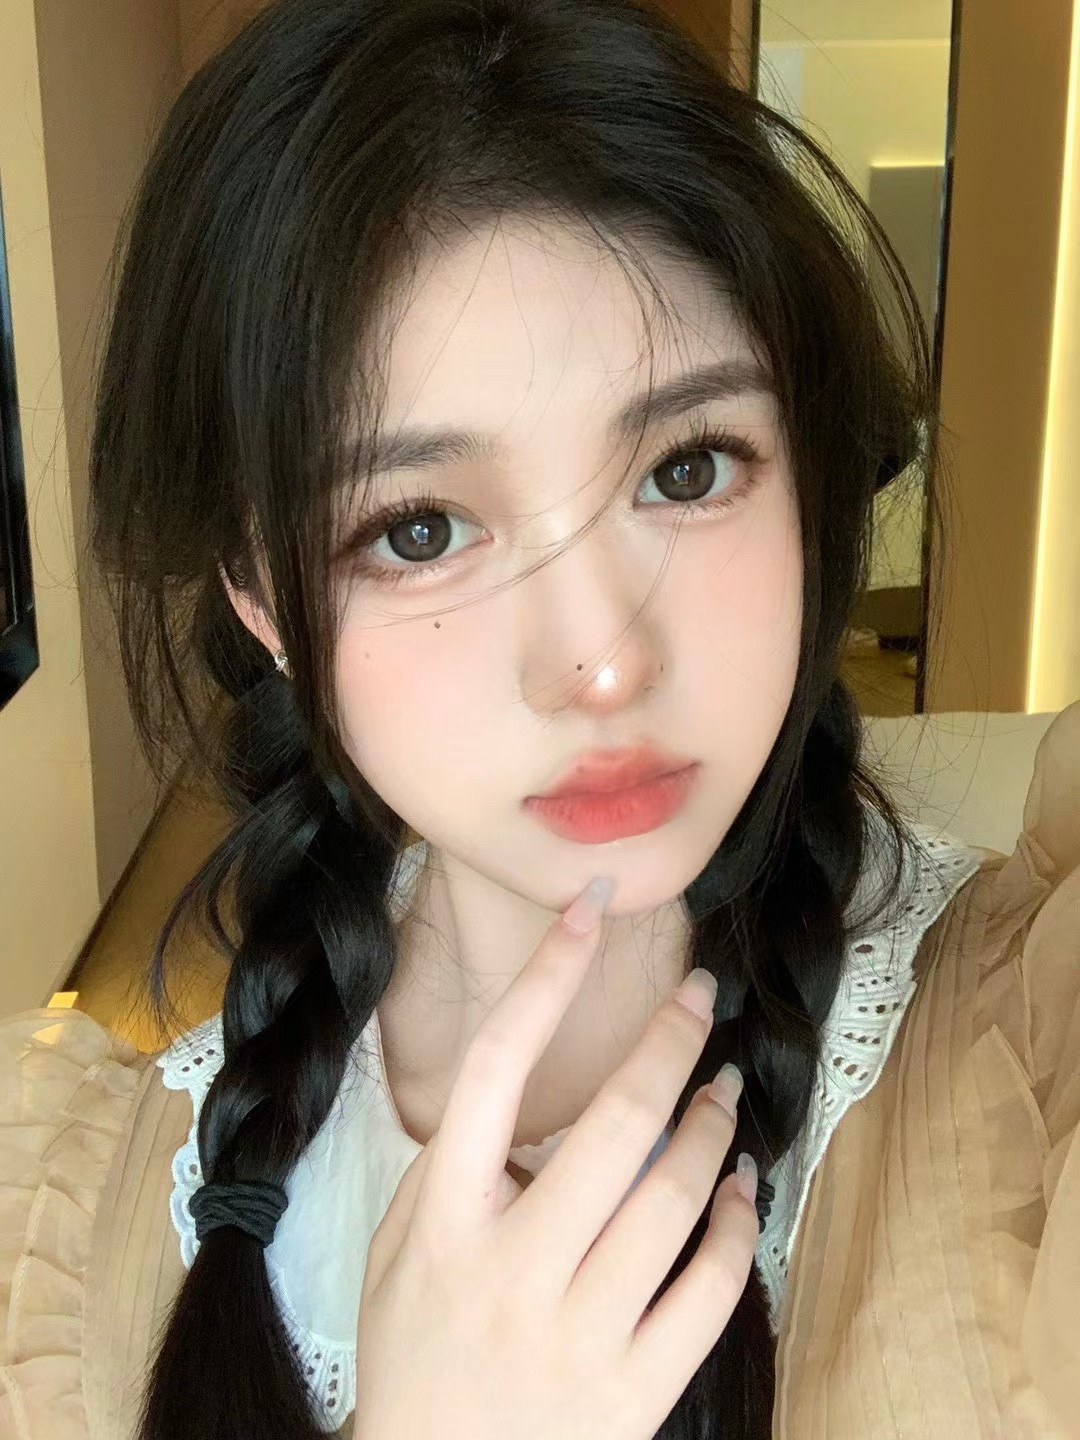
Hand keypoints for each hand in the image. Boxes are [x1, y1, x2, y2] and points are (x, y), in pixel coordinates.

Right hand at [353, 875, 758, 1438]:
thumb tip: (521, 1092)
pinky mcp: (634, 1393)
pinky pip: (709, 1291)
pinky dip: (739, 1226)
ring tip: (726, 1088)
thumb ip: (449, 1170)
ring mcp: (577, 1334)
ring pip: (673, 1201)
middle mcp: (511, 1267)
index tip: (590, 913)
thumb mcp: (399, 1256)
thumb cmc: (414, 1359)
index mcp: (445, 1220)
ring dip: (713, 1128)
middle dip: (668, 1042)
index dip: (548, 978)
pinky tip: (744, 1186)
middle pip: (612, 1125)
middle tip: (699, 995)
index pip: (496, 1069)